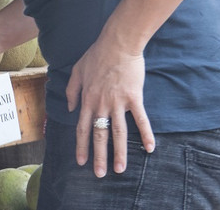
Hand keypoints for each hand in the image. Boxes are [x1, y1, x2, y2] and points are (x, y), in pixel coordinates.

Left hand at [66, 36, 153, 176]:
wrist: (117, 44)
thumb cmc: (96, 55)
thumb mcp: (76, 71)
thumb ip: (71, 90)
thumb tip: (69, 108)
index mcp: (87, 99)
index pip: (81, 127)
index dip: (81, 146)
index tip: (81, 162)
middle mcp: (100, 104)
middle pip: (99, 135)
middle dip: (98, 156)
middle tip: (100, 175)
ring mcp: (117, 102)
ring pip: (118, 132)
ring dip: (119, 152)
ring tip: (120, 170)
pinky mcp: (134, 97)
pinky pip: (140, 119)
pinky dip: (146, 134)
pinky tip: (150, 148)